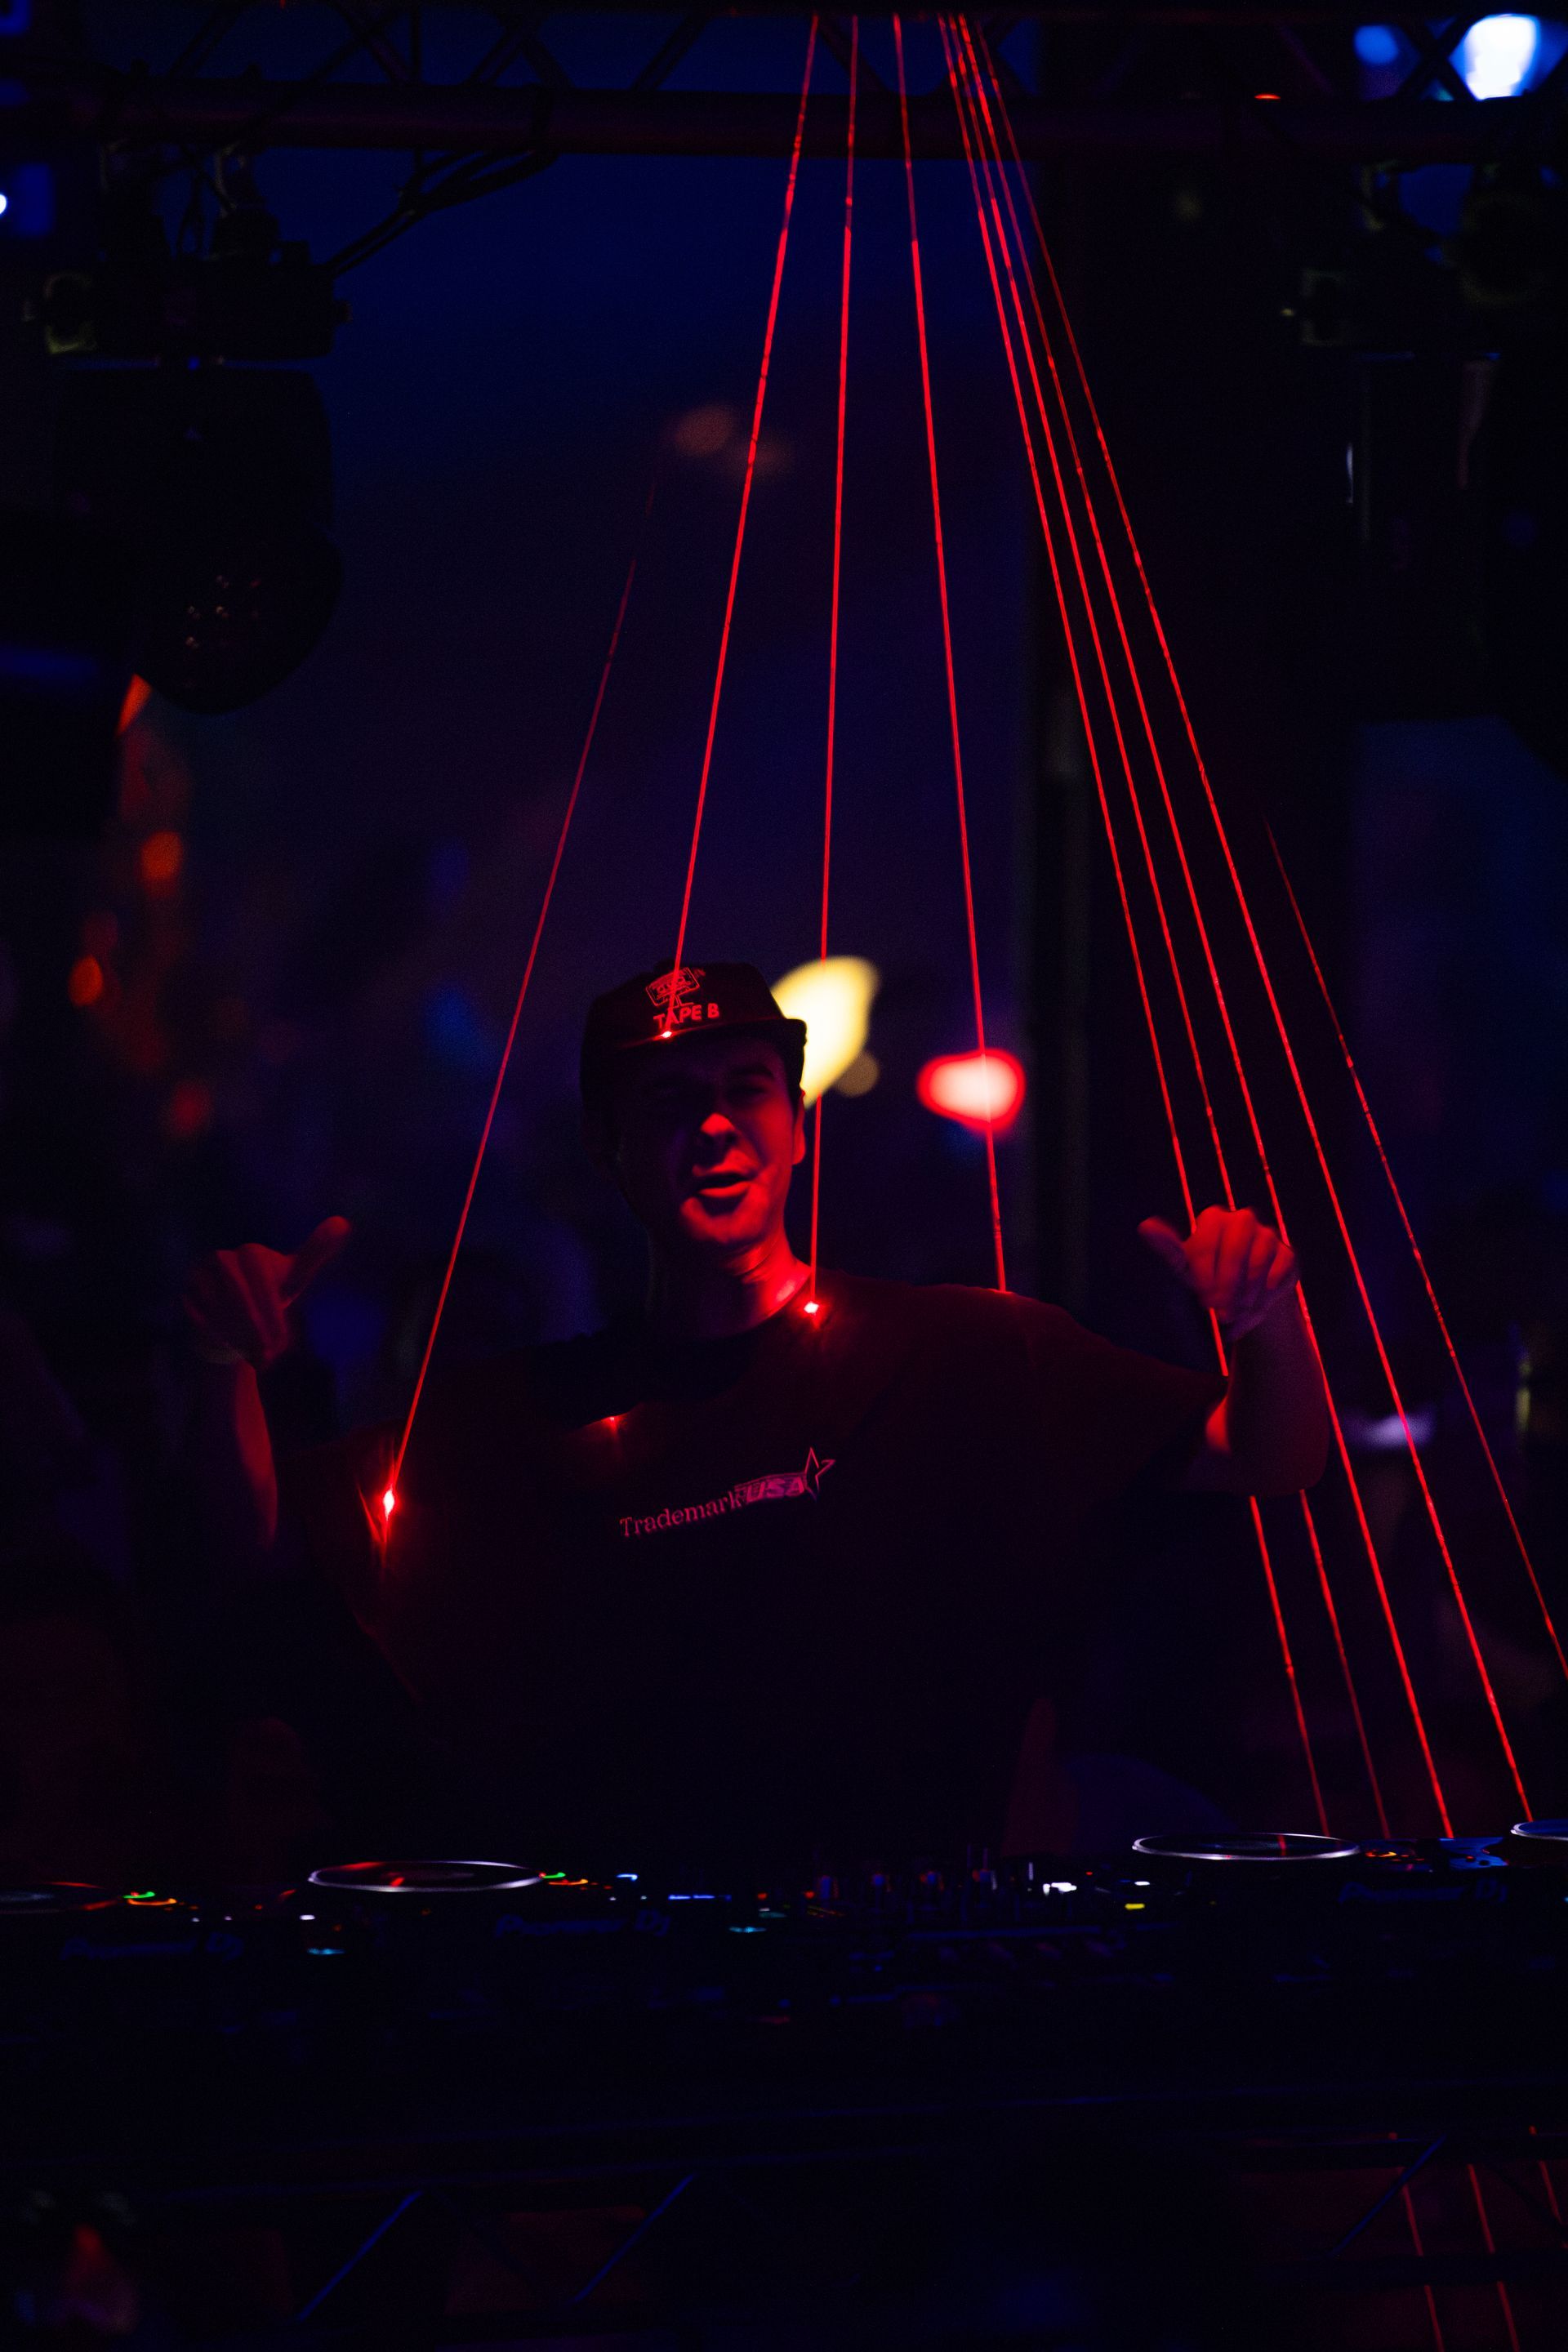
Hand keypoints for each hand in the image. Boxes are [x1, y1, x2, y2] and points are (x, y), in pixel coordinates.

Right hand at [183, 1216, 350, 1369]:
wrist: (234, 1314)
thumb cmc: (269, 1293)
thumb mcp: (294, 1276)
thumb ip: (315, 1251)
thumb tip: (343, 1222)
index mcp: (251, 1253)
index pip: (263, 1280)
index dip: (272, 1312)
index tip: (281, 1340)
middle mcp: (221, 1258)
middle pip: (239, 1295)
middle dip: (255, 1326)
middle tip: (267, 1350)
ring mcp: (198, 1274)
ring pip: (217, 1307)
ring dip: (236, 1332)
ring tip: (252, 1351)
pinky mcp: (184, 1292)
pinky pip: (197, 1315)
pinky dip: (214, 1333)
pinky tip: (228, 1344)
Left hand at [1139, 1205, 1298, 1339]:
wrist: (1243, 1301)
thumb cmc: (1207, 1281)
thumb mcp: (1186, 1272)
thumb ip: (1169, 1252)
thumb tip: (1145, 1226)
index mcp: (1213, 1219)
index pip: (1207, 1245)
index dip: (1205, 1278)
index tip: (1203, 1302)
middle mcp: (1243, 1220)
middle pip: (1236, 1252)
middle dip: (1227, 1287)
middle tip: (1220, 1314)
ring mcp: (1268, 1235)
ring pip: (1260, 1263)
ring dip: (1246, 1295)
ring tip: (1234, 1316)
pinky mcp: (1287, 1254)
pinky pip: (1280, 1273)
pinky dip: (1267, 1295)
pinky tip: (1254, 1309)